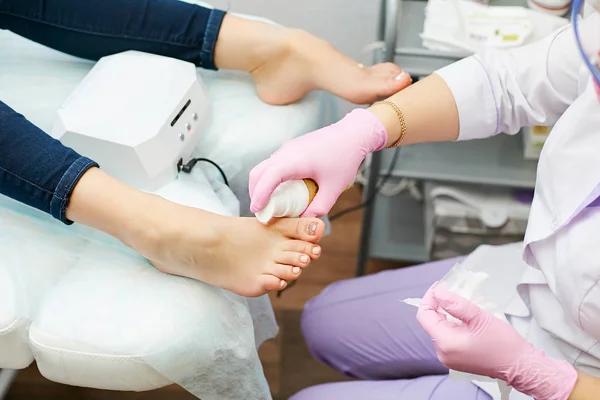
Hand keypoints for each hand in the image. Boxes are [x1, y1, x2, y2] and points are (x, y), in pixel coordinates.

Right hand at [249, 109, 387, 216]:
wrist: (352, 134)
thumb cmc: (344, 158)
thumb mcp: (334, 188)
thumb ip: (319, 207)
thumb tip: (305, 220)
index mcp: (295, 160)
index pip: (268, 177)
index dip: (260, 195)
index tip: (257, 210)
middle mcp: (286, 152)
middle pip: (259, 172)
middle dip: (255, 192)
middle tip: (261, 211)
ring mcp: (287, 148)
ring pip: (264, 167)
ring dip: (262, 184)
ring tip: (269, 203)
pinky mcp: (291, 147)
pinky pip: (273, 163)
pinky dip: (270, 177)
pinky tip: (281, 189)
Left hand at [416, 286, 577, 399]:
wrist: (520, 366)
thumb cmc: (503, 343)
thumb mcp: (478, 317)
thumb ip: (455, 304)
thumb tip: (438, 294)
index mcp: (445, 343)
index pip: (424, 316)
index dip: (429, 298)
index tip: (439, 287)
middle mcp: (442, 353)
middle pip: (430, 322)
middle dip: (438, 305)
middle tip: (451, 291)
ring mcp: (448, 358)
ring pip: (439, 329)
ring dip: (446, 314)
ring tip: (459, 302)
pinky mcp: (456, 359)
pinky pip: (447, 337)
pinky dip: (452, 324)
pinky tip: (463, 317)